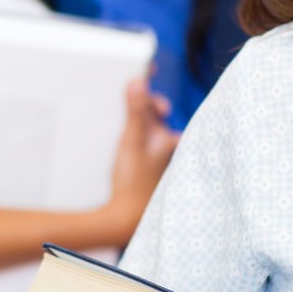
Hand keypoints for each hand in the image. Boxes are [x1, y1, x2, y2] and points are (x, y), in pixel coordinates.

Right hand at [102, 78, 178, 242]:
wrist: (125, 221)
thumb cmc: (134, 182)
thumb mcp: (132, 140)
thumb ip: (136, 110)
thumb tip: (138, 80)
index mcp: (170, 140)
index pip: (162, 107)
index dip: (152, 91)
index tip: (145, 70)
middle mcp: (168, 151)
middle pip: (155, 118)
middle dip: (142, 106)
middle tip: (130, 93)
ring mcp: (157, 162)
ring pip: (148, 132)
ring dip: (136, 121)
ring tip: (123, 113)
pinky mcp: (147, 172)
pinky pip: (142, 146)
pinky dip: (134, 137)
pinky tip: (122, 141)